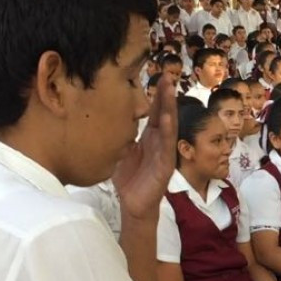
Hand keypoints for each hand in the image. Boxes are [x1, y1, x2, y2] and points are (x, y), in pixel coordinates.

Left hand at [112, 75, 176, 220]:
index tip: (157, 75)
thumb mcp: (123, 150)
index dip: (157, 95)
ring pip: (169, 126)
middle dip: (166, 95)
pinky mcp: (165, 166)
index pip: (156, 112)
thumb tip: (110, 115)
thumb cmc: (129, 178)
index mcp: (151, 138)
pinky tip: (168, 118)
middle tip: (166, 75)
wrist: (132, 205)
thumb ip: (123, 133)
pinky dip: (169, 132)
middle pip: (165, 114)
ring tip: (169, 89)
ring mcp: (165, 154)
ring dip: (170, 107)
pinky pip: (167, 147)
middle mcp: (161, 142)